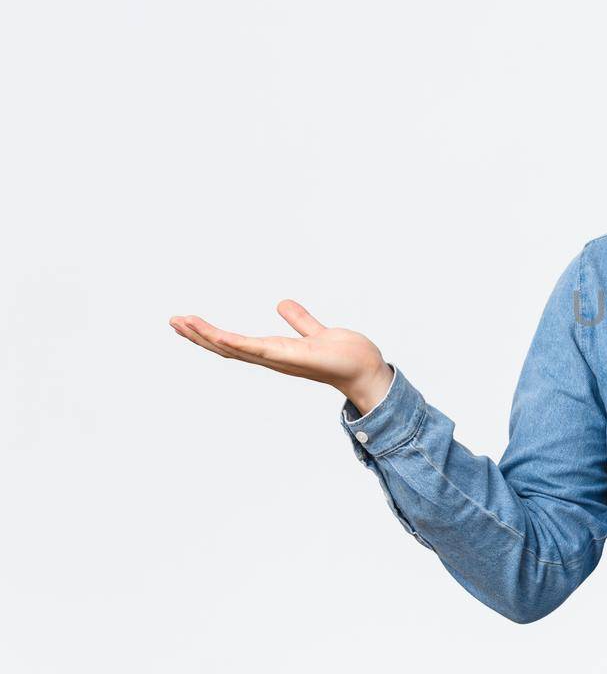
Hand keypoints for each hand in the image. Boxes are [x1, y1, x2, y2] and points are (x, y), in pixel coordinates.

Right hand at [169, 300, 390, 405]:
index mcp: (275, 352)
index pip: (235, 344)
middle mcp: (272, 358)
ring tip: (181, 322)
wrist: (366, 369)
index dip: (210, 335)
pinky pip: (255, 349)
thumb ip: (300, 321)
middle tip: (173, 320)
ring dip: (206, 336)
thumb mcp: (316, 332)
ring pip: (233, 348)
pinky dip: (232, 342)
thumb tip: (282, 304)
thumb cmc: (346, 356)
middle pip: (226, 348)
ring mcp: (278, 359)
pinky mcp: (289, 357)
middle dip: (198, 336)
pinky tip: (214, 334)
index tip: (188, 322)